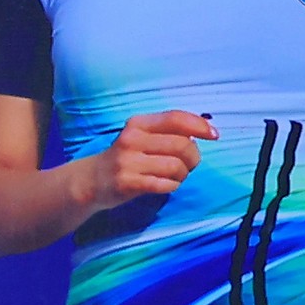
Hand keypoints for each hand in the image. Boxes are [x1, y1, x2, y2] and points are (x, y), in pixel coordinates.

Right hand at [84, 110, 217, 210]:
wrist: (90, 180)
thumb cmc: (126, 157)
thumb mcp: (141, 136)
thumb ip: (168, 131)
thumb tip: (205, 130)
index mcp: (138, 123)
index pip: (176, 118)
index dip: (200, 125)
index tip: (214, 135)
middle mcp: (131, 140)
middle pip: (182, 145)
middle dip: (194, 158)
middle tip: (188, 165)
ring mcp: (128, 162)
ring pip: (176, 166)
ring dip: (183, 174)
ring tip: (175, 176)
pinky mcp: (127, 183)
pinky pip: (165, 184)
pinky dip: (172, 185)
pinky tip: (165, 185)